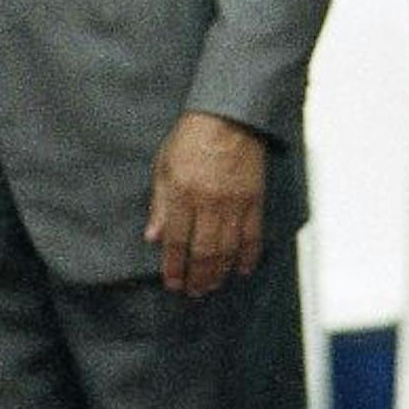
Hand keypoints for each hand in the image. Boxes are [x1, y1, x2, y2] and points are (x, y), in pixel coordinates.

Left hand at [144, 111, 265, 295]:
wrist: (228, 116)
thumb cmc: (191, 138)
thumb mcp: (164, 166)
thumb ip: (160, 204)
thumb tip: (153, 238)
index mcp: (183, 193)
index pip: (177, 240)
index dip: (174, 266)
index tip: (172, 283)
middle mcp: (209, 202)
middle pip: (204, 251)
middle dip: (197, 276)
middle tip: (193, 292)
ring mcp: (234, 203)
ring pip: (228, 249)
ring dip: (219, 273)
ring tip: (212, 286)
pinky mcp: (254, 200)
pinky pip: (253, 236)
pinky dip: (248, 257)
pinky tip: (242, 270)